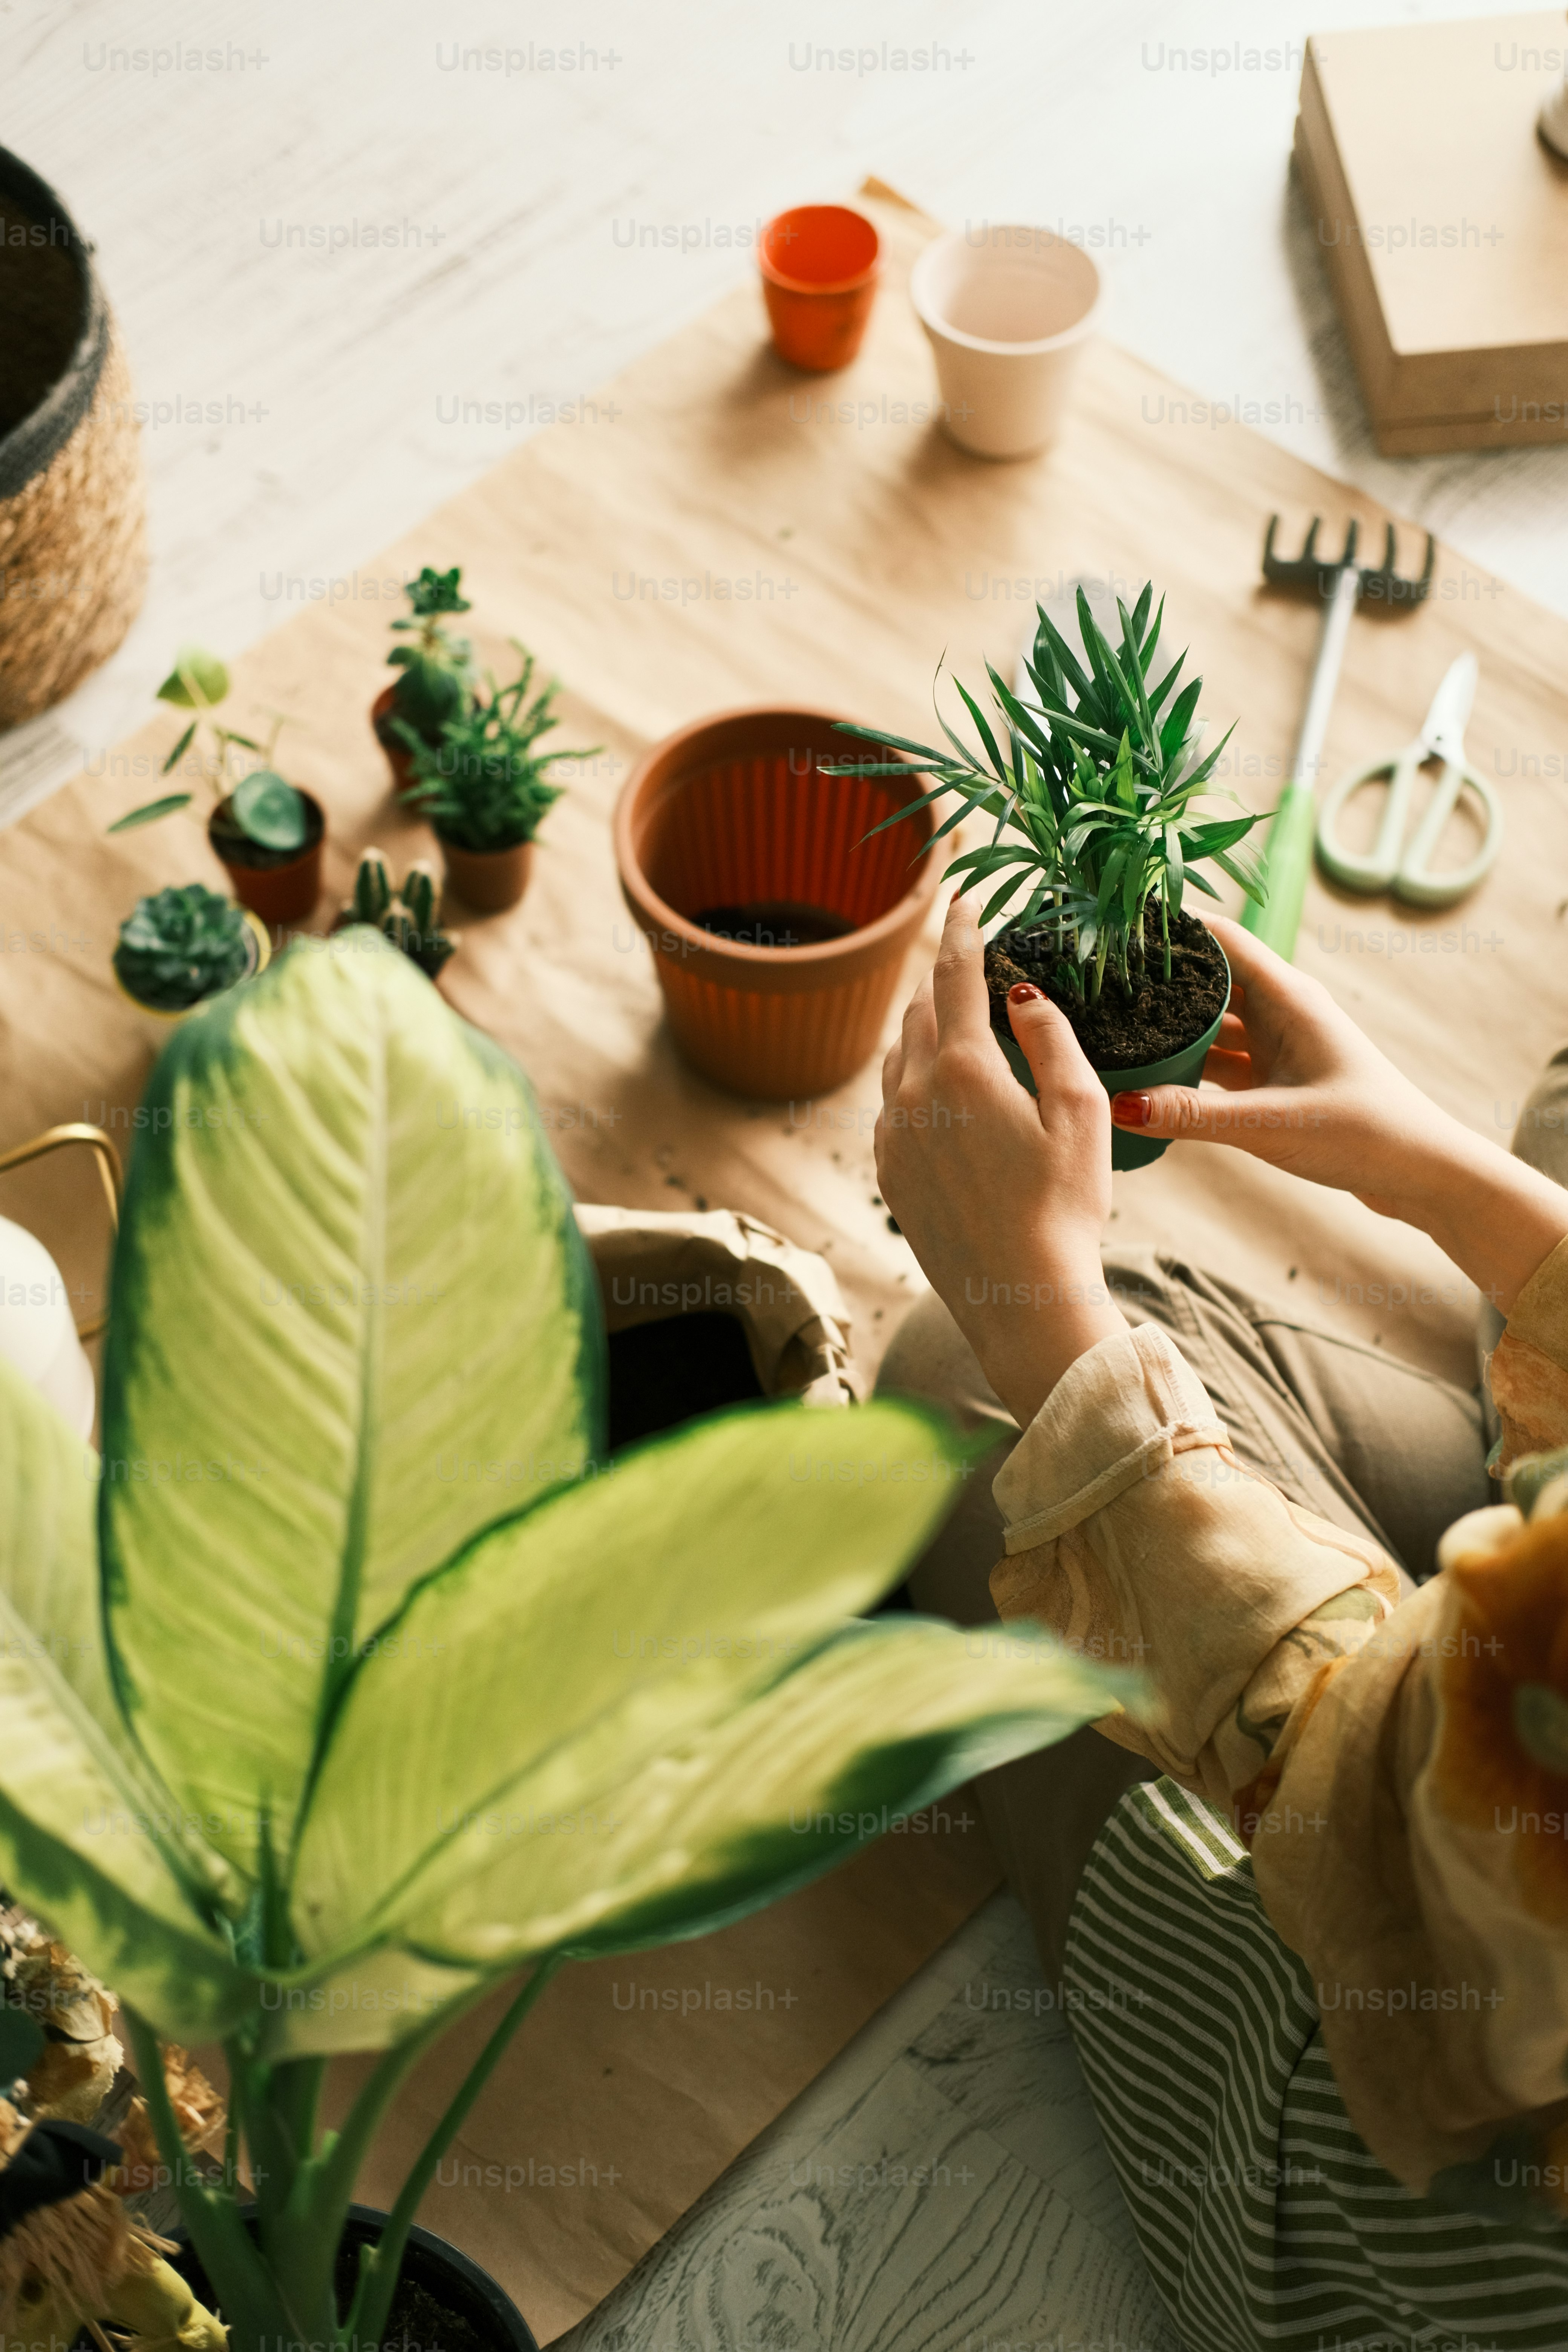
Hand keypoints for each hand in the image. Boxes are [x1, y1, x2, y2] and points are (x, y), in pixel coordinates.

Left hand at [877, 895, 1123, 1425]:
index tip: (964, 899)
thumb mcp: (1082, 1113)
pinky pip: (892, 1104)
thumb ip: (1053, 1041)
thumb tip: (1024, 993)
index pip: (957, 976)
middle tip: (961, 953)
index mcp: (963, 1069)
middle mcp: (914, 1094)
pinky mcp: (891, 1173)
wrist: (1020, 1300)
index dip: (962, 931)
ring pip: (898, 1055)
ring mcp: (895, 1136)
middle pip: (921, 1011)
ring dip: (922, 1024)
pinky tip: (933, 1083)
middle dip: (942, 975)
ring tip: (947, 1011)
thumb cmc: (1065, 1208)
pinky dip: (911, 1076)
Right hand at [1108, 913, 1567, 1312]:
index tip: (1114, 926)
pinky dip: (1189, 1068)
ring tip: (1110, 1028)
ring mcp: (1280, 1046)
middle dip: (1154, 981)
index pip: (1219, 939)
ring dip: (1169, 1030)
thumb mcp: (1272, 1123)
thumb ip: (1194, 1115)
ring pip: (1211, 1026)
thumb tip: (1119, 1104)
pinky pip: (1221, 1063)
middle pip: (1206, 982)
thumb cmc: (1366, 1134)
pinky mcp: (1278, 1080)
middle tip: (1092, 985)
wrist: (1422, 1173)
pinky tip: (1150, 1078)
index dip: (1170, 928)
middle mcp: (1282, 1012)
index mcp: (1289, 998)